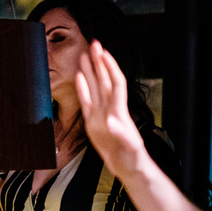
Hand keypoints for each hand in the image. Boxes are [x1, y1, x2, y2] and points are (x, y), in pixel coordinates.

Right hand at [77, 40, 145, 180]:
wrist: (129, 167)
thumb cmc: (132, 158)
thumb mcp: (128, 148)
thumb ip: (120, 135)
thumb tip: (110, 122)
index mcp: (118, 112)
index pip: (114, 84)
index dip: (109, 68)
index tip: (103, 53)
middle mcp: (110, 109)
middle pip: (104, 80)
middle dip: (99, 62)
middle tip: (93, 43)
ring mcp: (101, 115)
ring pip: (95, 88)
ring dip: (90, 71)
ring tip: (84, 55)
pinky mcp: (93, 123)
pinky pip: (87, 102)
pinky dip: (82, 88)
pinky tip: (79, 77)